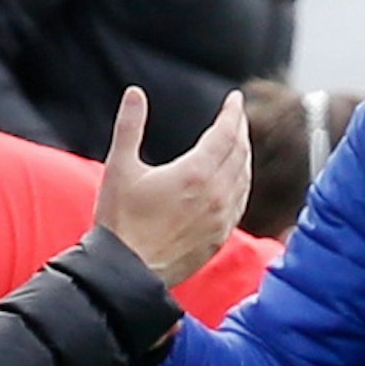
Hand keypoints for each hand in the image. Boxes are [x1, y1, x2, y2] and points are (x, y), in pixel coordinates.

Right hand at [94, 87, 248, 286]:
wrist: (127, 272)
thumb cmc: (120, 221)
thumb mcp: (120, 167)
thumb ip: (129, 126)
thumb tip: (135, 93)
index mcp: (195, 173)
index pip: (226, 133)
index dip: (232, 113)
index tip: (235, 99)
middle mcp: (216, 195)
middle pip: (240, 153)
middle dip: (240, 130)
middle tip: (236, 117)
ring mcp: (221, 219)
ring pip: (244, 178)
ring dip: (244, 156)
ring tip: (238, 144)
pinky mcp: (219, 238)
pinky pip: (240, 203)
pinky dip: (242, 184)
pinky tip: (235, 182)